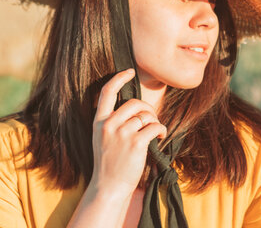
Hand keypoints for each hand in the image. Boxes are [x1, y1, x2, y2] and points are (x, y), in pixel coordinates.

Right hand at [90, 69, 166, 194]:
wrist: (108, 188)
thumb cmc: (109, 163)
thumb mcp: (102, 139)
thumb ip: (113, 122)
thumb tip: (136, 108)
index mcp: (99, 122)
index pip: (106, 92)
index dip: (119, 78)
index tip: (130, 71)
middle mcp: (108, 125)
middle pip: (135, 103)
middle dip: (148, 109)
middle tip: (152, 120)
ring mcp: (121, 134)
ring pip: (147, 115)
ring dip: (155, 122)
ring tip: (155, 132)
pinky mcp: (135, 143)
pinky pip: (155, 126)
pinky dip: (161, 130)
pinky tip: (160, 136)